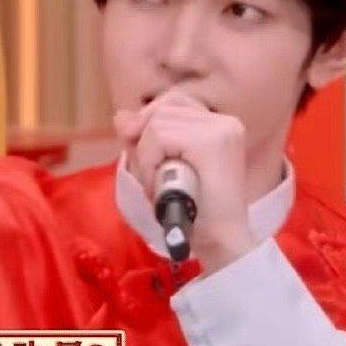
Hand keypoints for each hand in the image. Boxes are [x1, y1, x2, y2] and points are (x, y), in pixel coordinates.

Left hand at [112, 90, 258, 274]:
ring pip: (158, 121)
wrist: (221, 242)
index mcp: (220, 126)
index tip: (147, 159)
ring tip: (157, 185)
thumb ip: (143, 141)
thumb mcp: (163, 170)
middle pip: (164, 106)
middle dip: (145, 139)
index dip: (149, 124)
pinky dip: (149, 161)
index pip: (173, 103)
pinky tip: (157, 186)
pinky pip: (159, 136)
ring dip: (146, 156)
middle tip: (150, 176)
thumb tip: (120, 116)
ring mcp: (221, 129)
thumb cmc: (195, 213)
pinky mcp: (210, 141)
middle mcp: (225, 121)